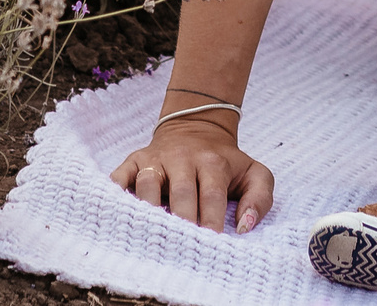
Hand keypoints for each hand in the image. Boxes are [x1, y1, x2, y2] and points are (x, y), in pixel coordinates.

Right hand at [109, 114, 275, 232]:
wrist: (196, 127)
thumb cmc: (225, 163)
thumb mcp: (254, 173)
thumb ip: (260, 198)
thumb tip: (244, 227)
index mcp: (213, 163)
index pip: (212, 196)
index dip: (212, 221)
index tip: (212, 245)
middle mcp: (183, 158)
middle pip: (181, 192)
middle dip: (182, 221)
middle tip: (183, 249)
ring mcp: (156, 159)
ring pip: (148, 184)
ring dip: (149, 210)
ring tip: (152, 236)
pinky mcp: (134, 160)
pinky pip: (120, 176)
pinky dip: (116, 193)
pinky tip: (118, 212)